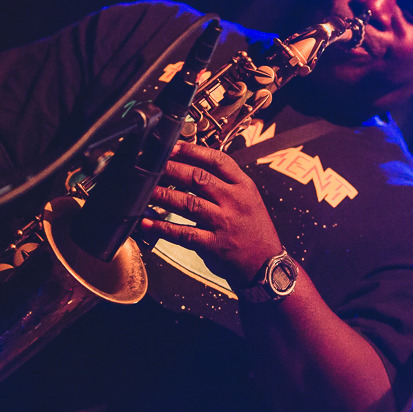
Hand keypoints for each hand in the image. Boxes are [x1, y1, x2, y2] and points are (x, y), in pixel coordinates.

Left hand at [140, 140, 282, 286]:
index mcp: (243, 186)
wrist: (267, 264)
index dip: (193, 151)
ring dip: (162, 196)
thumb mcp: (248, 198)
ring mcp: (224, 223)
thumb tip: (193, 166)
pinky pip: (184, 233)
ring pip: (188, 203)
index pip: (218, 160)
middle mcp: (234, 201)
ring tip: (144, 191)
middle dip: (172, 169)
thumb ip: (225, 183)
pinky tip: (148, 222)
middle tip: (152, 165)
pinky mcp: (214, 244)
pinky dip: (163, 227)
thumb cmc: (254, 229)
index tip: (174, 147)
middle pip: (198, 178)